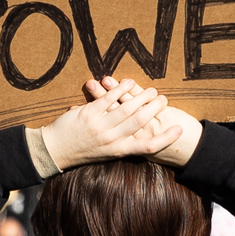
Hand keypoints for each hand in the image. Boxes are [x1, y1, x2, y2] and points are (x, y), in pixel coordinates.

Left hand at [43, 77, 198, 168]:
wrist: (55, 150)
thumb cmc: (83, 150)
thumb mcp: (106, 152)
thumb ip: (123, 142)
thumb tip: (143, 134)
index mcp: (118, 151)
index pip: (147, 147)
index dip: (166, 139)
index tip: (179, 130)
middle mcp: (111, 140)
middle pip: (141, 122)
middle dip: (155, 109)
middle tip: (164, 99)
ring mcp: (100, 127)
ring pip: (127, 109)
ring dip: (142, 97)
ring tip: (152, 90)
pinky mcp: (89, 114)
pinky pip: (109, 99)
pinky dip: (121, 89)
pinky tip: (130, 82)